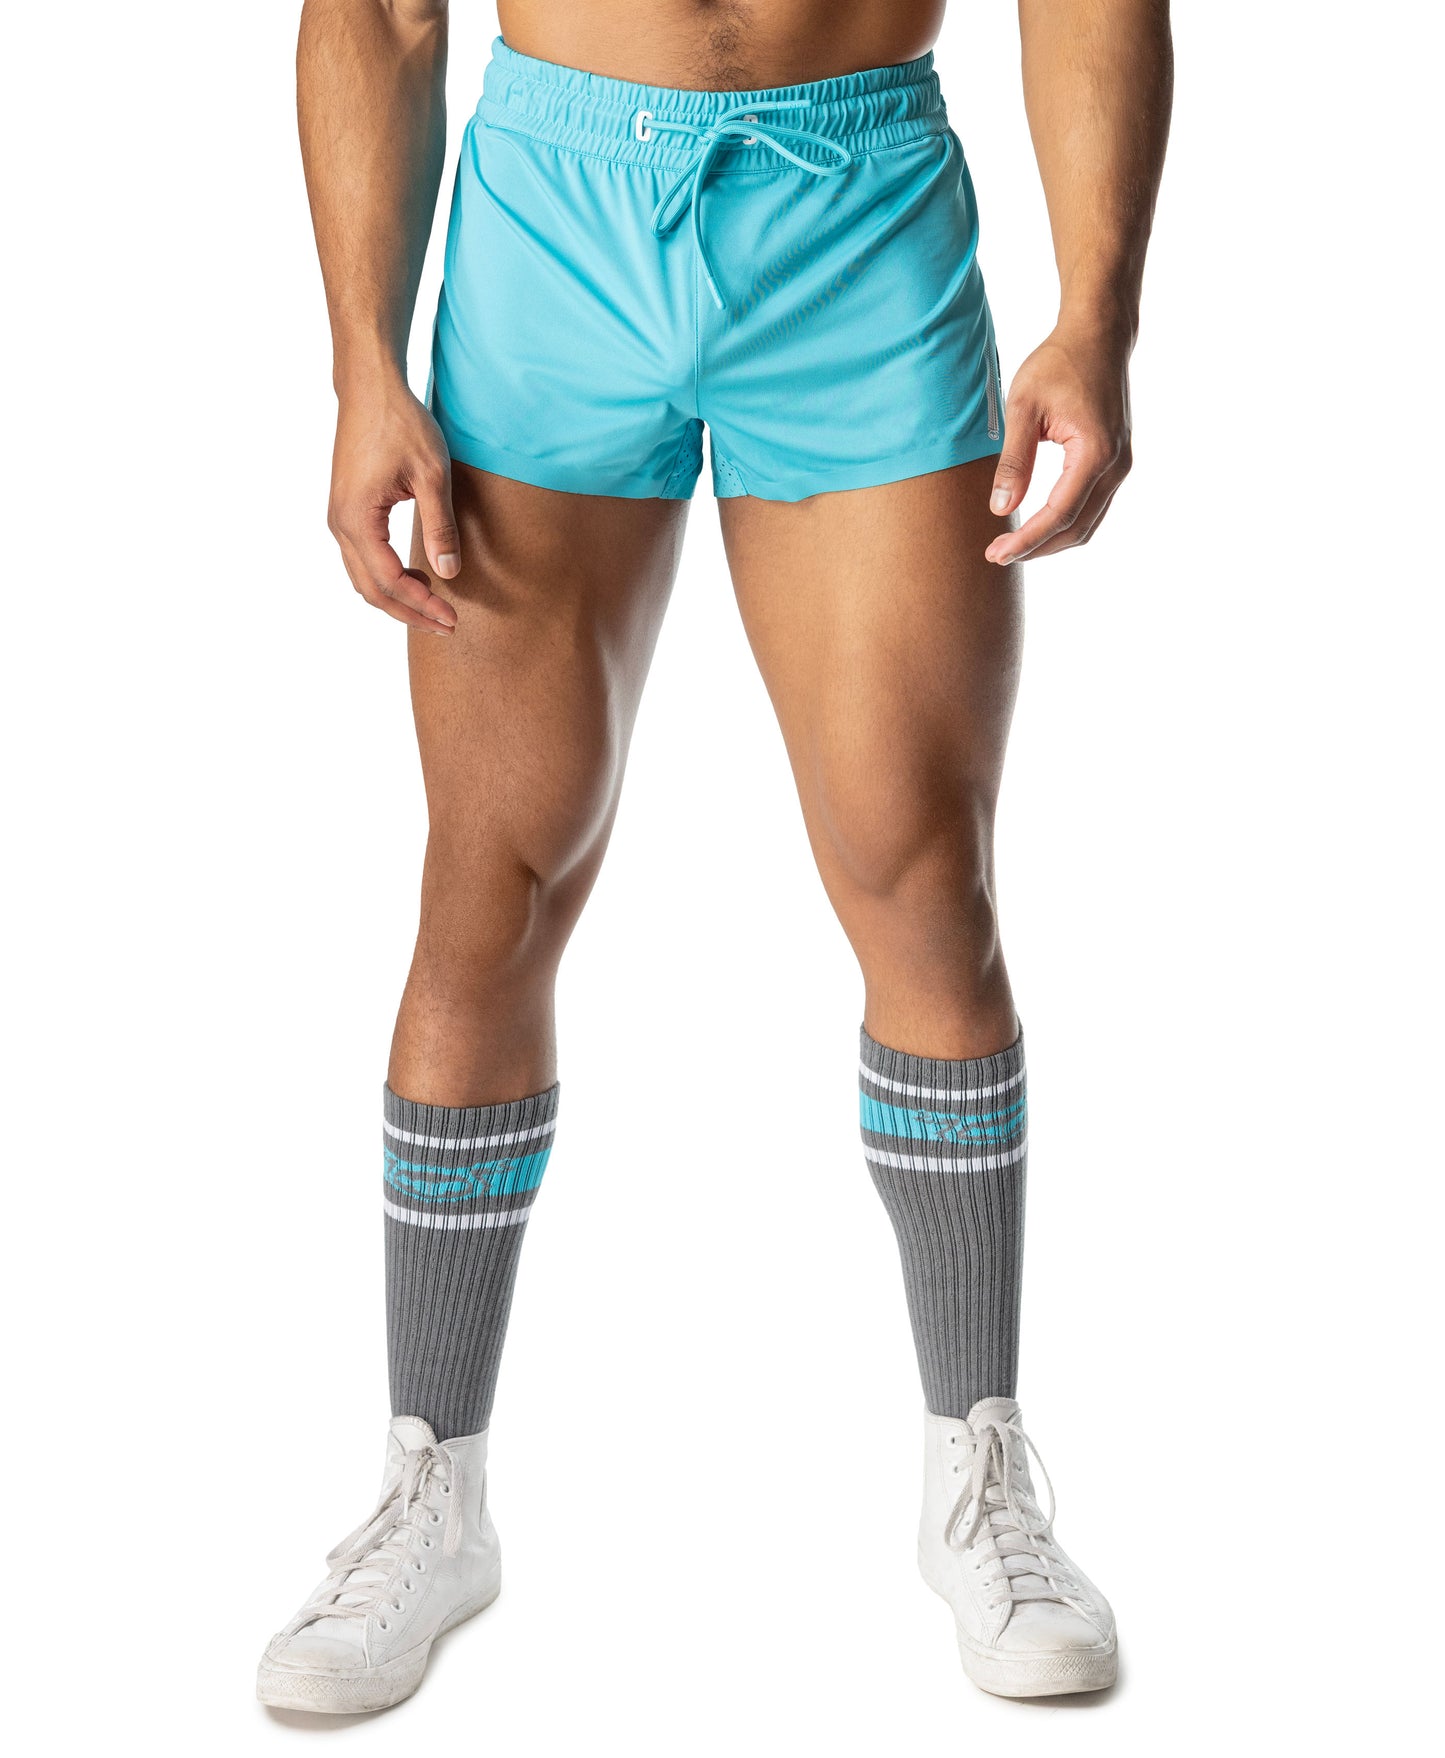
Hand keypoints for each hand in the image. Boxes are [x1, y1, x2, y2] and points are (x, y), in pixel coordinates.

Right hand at [327, 383, 460, 631]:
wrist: (370, 389)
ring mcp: (339, 518)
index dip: (422, 605)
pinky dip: (386, 578)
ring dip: (397, 598)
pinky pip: (361, 560)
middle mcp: (340, 524)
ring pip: (363, 579)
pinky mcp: (345, 510)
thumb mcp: (432, 475)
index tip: (452, 618)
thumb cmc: (401, 424)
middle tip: (446, 625)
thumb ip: (440, 526)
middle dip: (409, 612)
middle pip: (371, 590)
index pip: (390, 581)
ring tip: (434, 606)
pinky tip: (416, 576)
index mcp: (358, 519)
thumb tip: (449, 573)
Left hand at [984, 323, 1132, 564]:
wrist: (1098, 336)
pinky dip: (1065, 524)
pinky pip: (1092, 508)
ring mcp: (1120, 466)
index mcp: (1095, 453)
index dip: (1027, 539)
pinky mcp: (1116, 462)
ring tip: (1013, 546)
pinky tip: (1037, 526)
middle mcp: (1116, 466)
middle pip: (1077, 529)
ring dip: (1052, 541)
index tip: (996, 553)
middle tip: (997, 555)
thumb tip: (1001, 508)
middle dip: (1037, 548)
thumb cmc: (1058, 363)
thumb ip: (1013, 460)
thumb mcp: (1023, 407)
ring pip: (1088, 524)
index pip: (1058, 514)